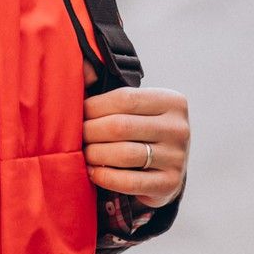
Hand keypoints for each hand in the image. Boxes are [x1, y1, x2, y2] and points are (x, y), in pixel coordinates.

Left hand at [82, 86, 188, 206]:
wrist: (167, 167)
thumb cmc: (143, 131)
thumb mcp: (138, 108)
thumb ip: (112, 90)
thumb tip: (83, 69)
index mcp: (172, 101)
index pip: (125, 98)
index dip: (94, 106)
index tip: (77, 114)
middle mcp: (179, 128)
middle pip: (121, 126)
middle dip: (90, 132)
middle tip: (75, 136)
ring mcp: (177, 157)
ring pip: (124, 154)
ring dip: (95, 154)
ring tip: (83, 153)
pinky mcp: (170, 183)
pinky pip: (129, 182)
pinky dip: (105, 177)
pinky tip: (93, 172)